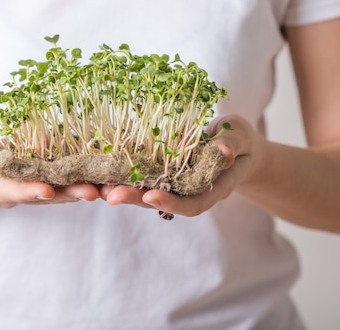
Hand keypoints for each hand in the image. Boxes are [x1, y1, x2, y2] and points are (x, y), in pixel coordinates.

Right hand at [0, 119, 99, 207]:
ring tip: (104, 187)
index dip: (28, 192)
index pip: (9, 192)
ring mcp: (29, 185)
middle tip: (91, 193)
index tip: (46, 190)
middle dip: (66, 195)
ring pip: (57, 191)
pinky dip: (81, 176)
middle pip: (41, 196)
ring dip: (80, 189)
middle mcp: (14, 190)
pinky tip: (101, 173)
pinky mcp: (42, 176)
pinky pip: (63, 178)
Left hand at [100, 115, 265, 215]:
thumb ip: (232, 143)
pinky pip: (143, 177)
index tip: (151, 197)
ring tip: (98, 188)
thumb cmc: (240, 140)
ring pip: (147, 192)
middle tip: (110, 195)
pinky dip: (124, 176)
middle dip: (135, 199)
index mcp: (212, 188)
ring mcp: (174, 184)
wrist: (235, 145)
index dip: (171, 203)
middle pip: (162, 201)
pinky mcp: (162, 173)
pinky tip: (103, 171)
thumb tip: (223, 152)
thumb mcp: (240, 135)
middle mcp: (189, 191)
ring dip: (123, 190)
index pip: (192, 203)